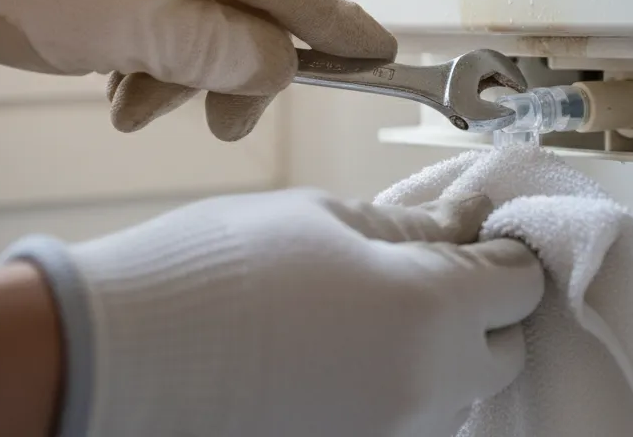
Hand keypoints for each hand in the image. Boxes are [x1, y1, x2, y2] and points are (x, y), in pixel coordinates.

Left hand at [0, 0, 392, 139]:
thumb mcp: (127, 31)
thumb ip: (220, 51)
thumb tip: (282, 64)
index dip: (340, 25)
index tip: (380, 55)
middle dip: (238, 65)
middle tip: (224, 122)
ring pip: (207, 1)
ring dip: (184, 64)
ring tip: (135, 106)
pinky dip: (155, 42)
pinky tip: (120, 78)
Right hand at [2, 189, 543, 436]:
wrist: (112, 359)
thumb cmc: (213, 271)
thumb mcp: (324, 219)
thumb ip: (414, 227)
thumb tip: (470, 218)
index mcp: (434, 309)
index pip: (521, 282)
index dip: (501, 251)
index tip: (475, 236)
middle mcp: (430, 387)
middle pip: (502, 350)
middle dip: (479, 311)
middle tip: (421, 276)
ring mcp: (395, 435)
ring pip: (457, 395)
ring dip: (437, 358)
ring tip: (366, 321)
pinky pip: (408, 423)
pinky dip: (395, 392)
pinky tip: (341, 363)